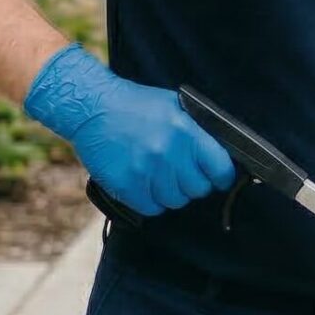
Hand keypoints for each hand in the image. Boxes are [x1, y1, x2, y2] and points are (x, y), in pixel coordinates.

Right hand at [23, 45, 235, 215]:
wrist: (91, 107)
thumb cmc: (135, 105)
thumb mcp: (175, 107)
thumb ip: (198, 131)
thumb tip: (220, 155)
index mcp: (186, 131)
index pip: (221, 168)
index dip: (222, 177)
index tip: (218, 178)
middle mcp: (169, 153)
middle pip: (198, 189)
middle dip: (192, 184)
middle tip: (180, 173)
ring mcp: (146, 171)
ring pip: (175, 201)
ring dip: (170, 193)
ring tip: (158, 175)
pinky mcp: (126, 186)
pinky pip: (151, 208)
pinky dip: (150, 201)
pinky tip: (144, 184)